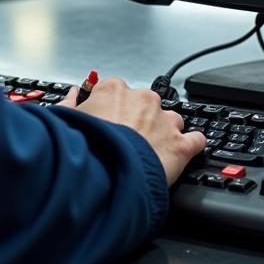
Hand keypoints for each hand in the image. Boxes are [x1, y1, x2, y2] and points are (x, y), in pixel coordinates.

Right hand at [63, 77, 205, 184]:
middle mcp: (143, 99)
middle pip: (147, 104)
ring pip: (172, 120)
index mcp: (114, 90)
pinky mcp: (181, 145)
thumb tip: (72, 93)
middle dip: (141, 119)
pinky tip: (185, 151)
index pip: (117, 91)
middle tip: (129, 140)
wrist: (104, 173)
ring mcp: (164, 121)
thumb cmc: (84, 146)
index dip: (114, 108)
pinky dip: (193, 144)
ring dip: (165, 132)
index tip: (112, 120)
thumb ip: (71, 102)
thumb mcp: (67, 119)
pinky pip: (196, 139)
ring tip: (153, 151)